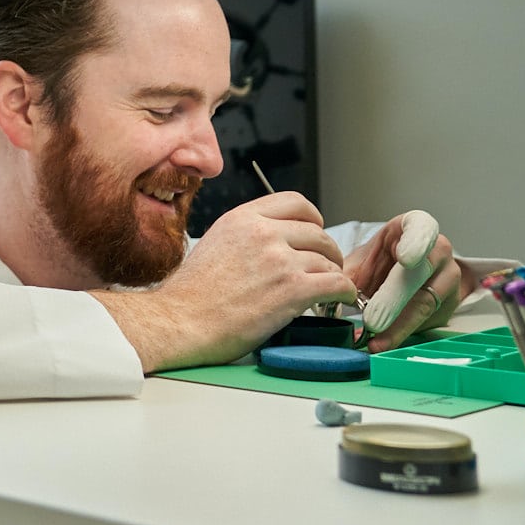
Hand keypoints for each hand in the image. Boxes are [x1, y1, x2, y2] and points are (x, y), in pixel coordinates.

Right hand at [92, 192, 356, 372]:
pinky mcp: (293, 288)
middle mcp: (263, 232)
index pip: (295, 202)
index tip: (314, 233)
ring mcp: (280, 259)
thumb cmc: (191, 294)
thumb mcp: (215, 244)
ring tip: (328, 291)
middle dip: (326, 251)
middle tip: (325, 268)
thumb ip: (247, 236)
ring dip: (333, 276)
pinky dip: (344, 292)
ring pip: (329, 260)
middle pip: (317, 232)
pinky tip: (340, 300)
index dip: (312, 218)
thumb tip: (275, 243)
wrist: (180, 321)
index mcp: (242, 218)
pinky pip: (337, 283)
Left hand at [344, 213, 468, 351]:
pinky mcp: (449, 305)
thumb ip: (347, 272)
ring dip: (398, 325)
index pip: (421, 228)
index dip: (415, 243)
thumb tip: (329, 291)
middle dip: (394, 298)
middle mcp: (438, 249)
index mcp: (415, 227)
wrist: (399, 276)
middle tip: (373, 319)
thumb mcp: (362, 259)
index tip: (405, 259)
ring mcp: (448, 277)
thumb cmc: (380, 262)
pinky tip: (383, 342)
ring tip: (375, 339)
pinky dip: (402, 333)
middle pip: (421, 272)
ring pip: (425, 302)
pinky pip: (426, 321)